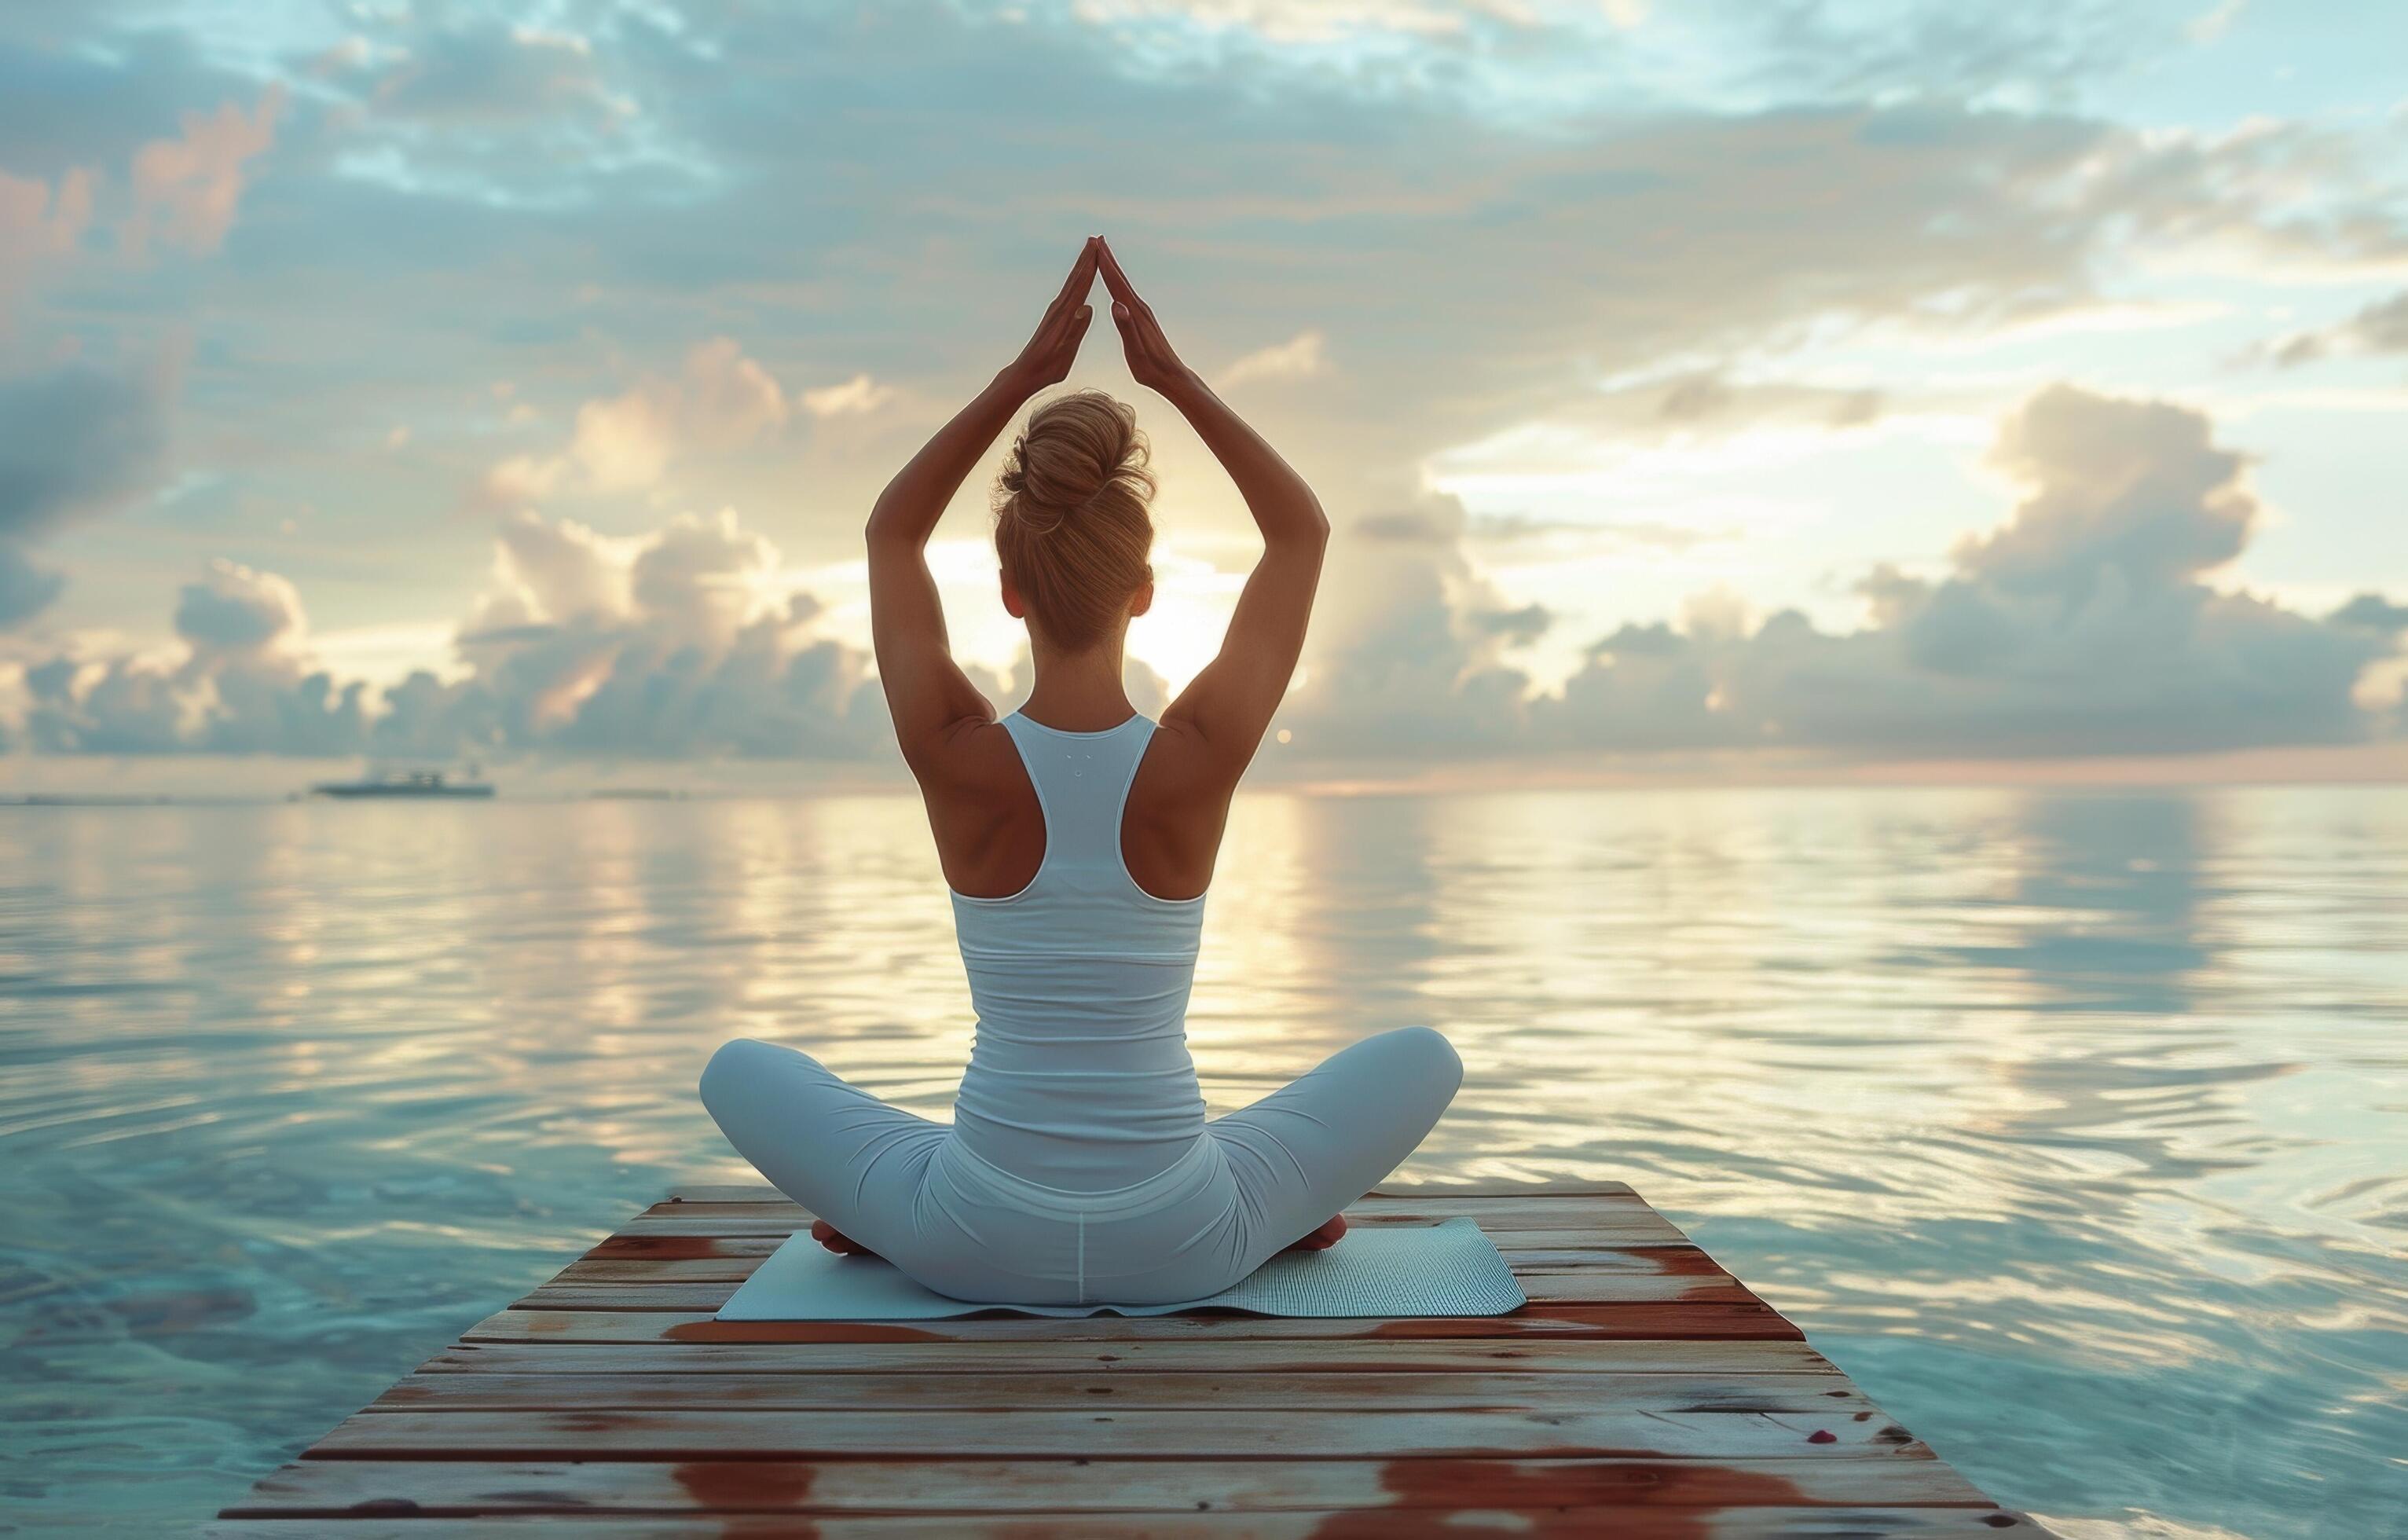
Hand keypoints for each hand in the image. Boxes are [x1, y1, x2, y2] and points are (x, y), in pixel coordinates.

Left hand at [1002, 237, 1099, 395]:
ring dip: (1081, 266)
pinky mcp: (1054, 316)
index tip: (1098, 247)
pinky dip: (1076, 280)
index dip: (1090, 265)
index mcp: (1065, 314)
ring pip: (1072, 282)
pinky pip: (1069, 292)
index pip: (1081, 284)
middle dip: (1086, 257)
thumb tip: (1087, 307)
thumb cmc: (1048, 365)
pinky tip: (1079, 279)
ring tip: (1089, 251)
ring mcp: (1055, 310)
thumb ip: (1076, 329)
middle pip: (1075, 277)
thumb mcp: (1065, 351)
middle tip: (1095, 238)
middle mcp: (1059, 307)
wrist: (1027, 372)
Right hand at [1097, 238, 1195, 397]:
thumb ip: (1126, 327)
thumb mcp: (1135, 351)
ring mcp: (1142, 312)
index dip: (1105, 264)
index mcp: (1135, 313)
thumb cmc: (1151, 367)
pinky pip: (1126, 294)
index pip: (1116, 284)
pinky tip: (1115, 284)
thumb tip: (1116, 305)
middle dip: (1109, 258)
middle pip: (1121, 279)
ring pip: (1124, 285)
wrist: (1171, 376)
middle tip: (1098, 238)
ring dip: (1113, 268)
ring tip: (1104, 254)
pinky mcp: (1143, 318)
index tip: (1096, 246)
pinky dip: (1118, 283)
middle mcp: (1140, 308)